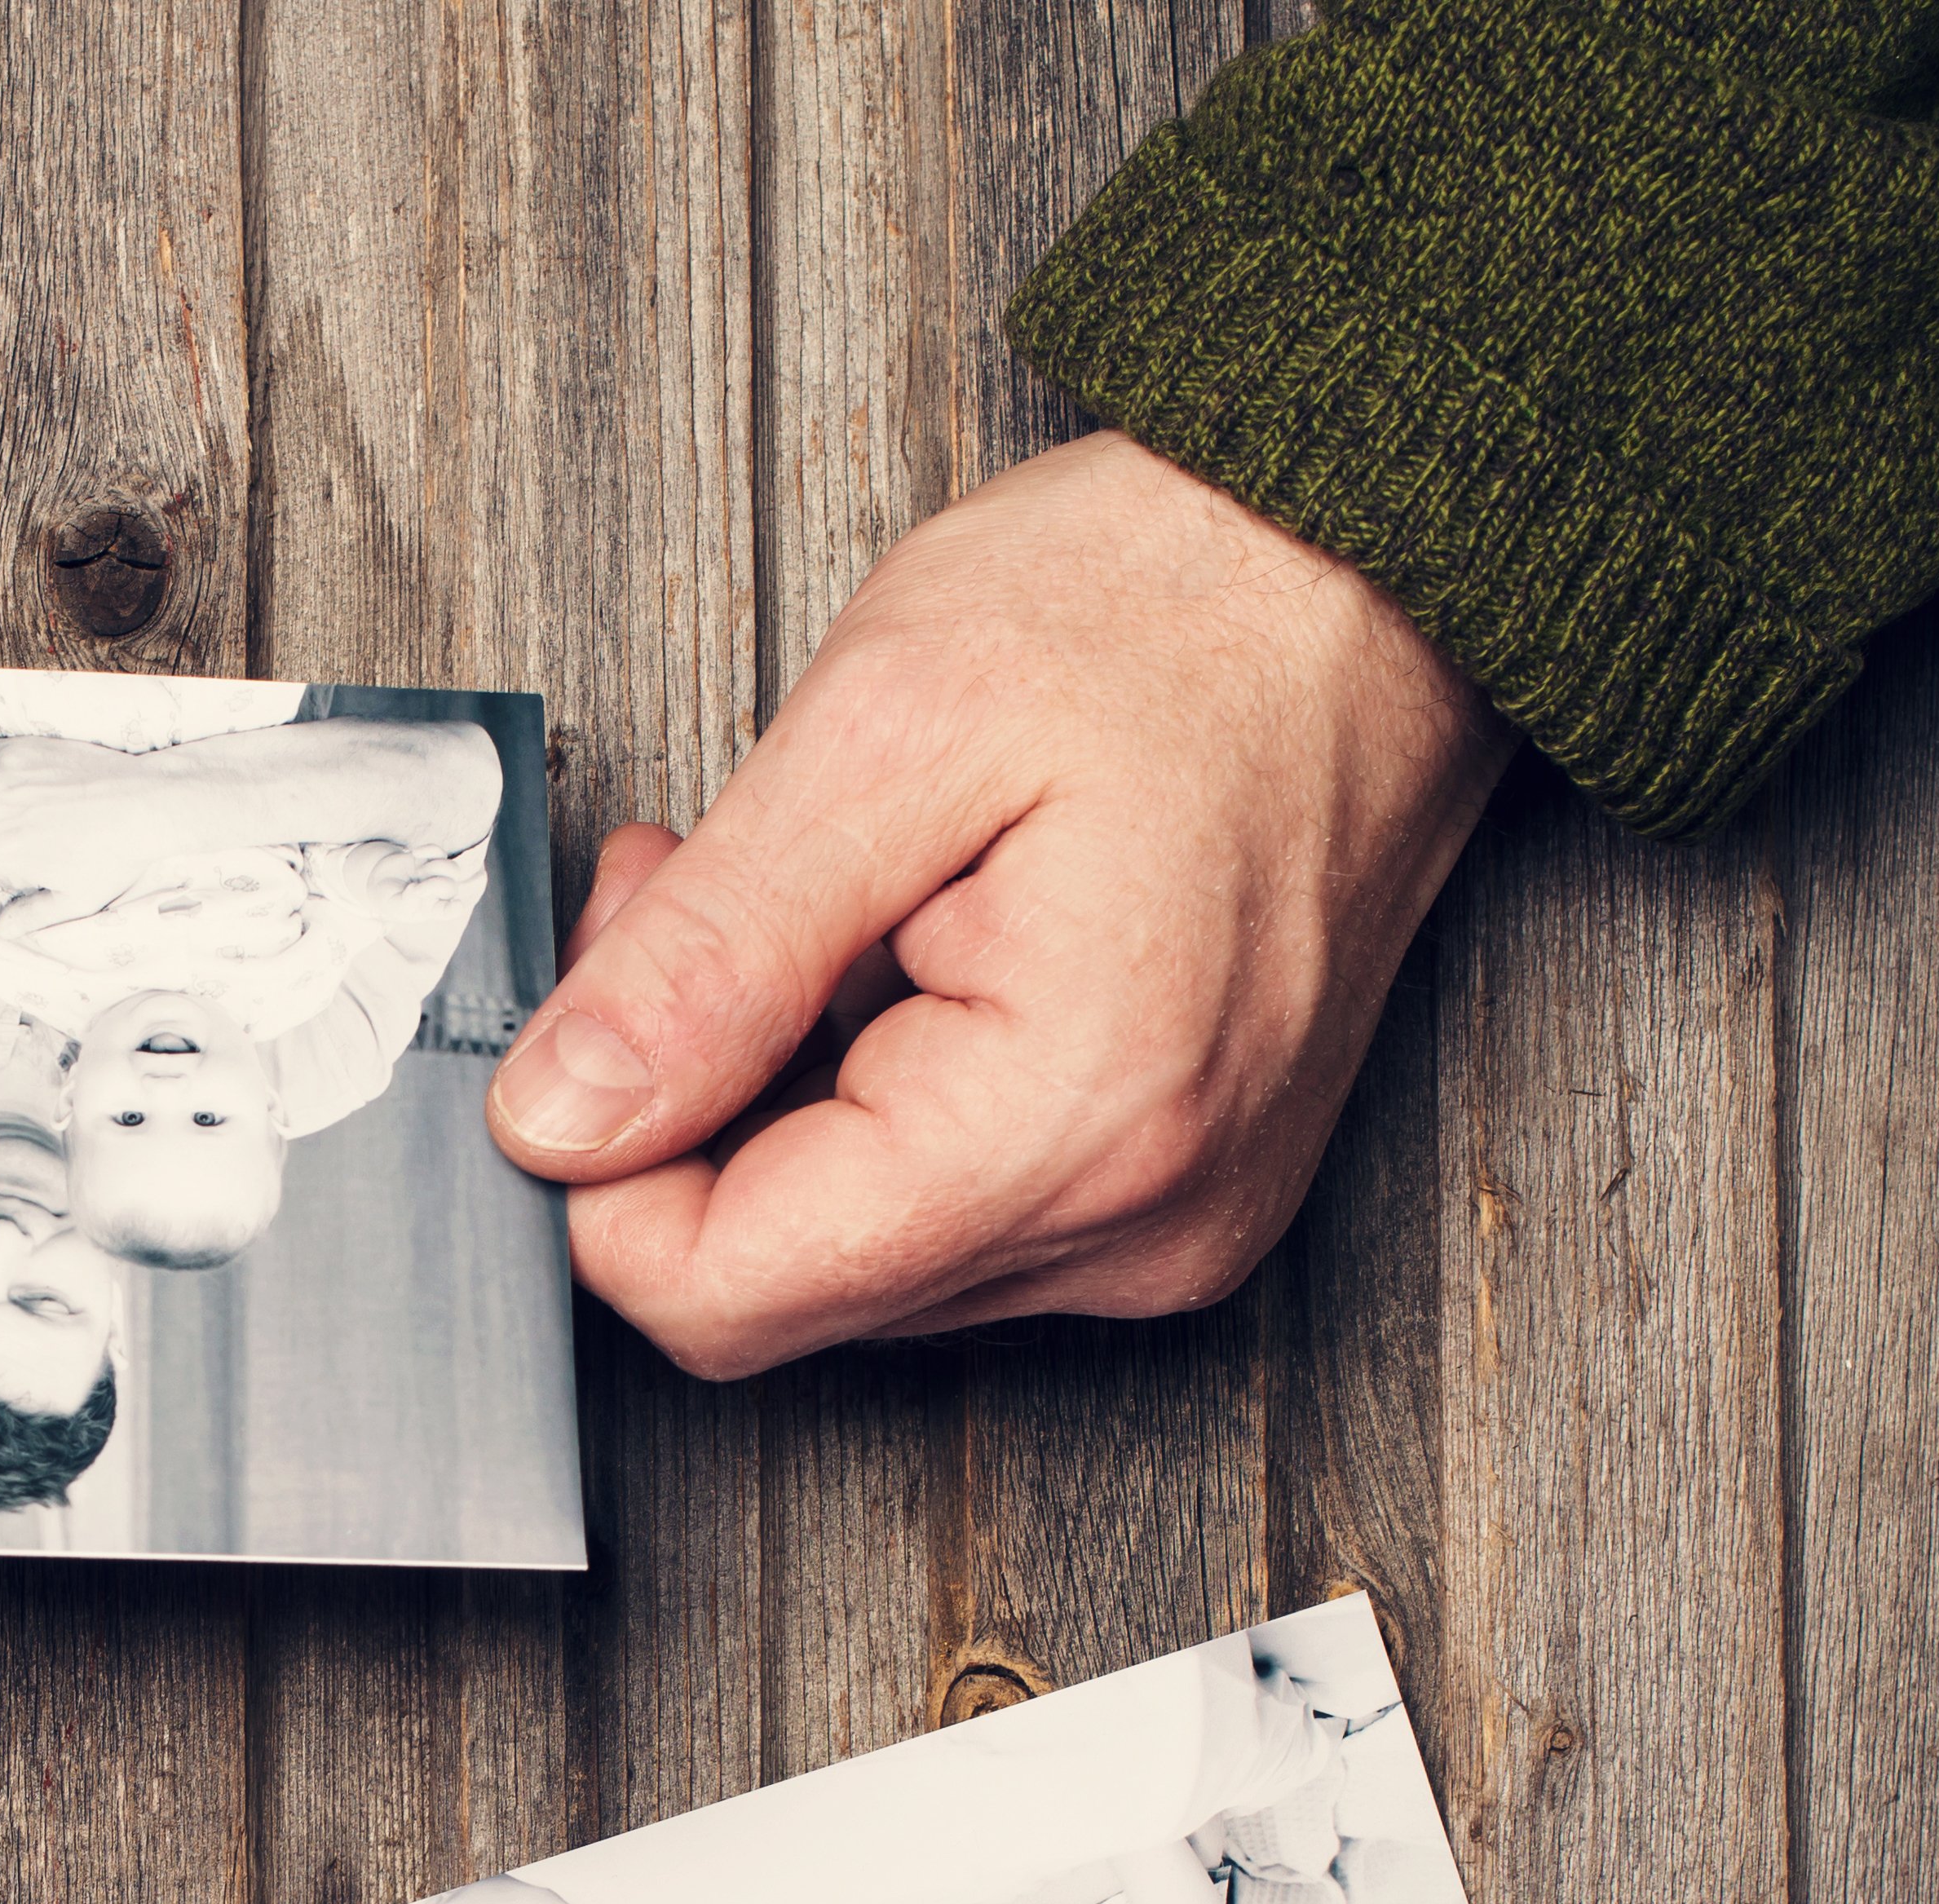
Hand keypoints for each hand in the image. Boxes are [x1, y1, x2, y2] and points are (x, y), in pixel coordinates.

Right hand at [0, 736, 145, 907]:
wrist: (141, 805)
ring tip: (20, 798)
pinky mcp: (18, 749)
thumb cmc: (111, 857)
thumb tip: (1, 931)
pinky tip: (13, 772)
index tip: (17, 848)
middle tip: (23, 823)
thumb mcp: (75, 900)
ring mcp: (2, 777)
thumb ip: (32, 916)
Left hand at [487, 433, 1511, 1376]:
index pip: (722, 1293)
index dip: (602, 1159)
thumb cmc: (1180, 605)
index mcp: (1077, 1121)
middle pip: (776, 1289)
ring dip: (773, 1098)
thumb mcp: (888, 729)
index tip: (613, 971)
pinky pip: (942, 1218)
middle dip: (684, 1108)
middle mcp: (1141, 1223)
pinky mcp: (1171, 1197)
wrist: (1383, 574)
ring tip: (820, 899)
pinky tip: (897, 954)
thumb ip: (709, 956)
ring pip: (845, 1261)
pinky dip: (870, 1103)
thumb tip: (555, 1120)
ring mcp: (1169, 1225)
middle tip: (693, 891)